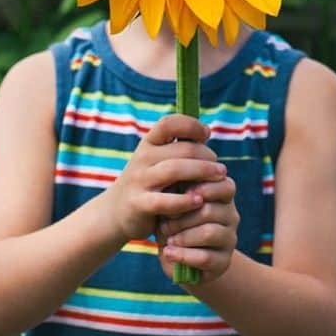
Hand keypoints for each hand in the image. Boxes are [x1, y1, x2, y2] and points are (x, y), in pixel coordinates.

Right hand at [102, 114, 227, 242]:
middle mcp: (142, 158)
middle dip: (206, 156)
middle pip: (180, 149)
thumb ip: (177, 150)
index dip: (191, 125)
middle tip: (221, 167)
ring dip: (201, 172)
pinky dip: (184, 201)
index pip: (168, 124)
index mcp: (148, 144)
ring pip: (173, 170)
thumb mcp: (157, 161)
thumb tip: (205, 134)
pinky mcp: (139, 204)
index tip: (206, 134)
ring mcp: (139, 180)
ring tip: (219, 178)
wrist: (115, 212)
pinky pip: (164, 200)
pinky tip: (199, 201)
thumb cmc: (148, 183)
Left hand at [155, 175, 238, 283]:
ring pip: (209, 233)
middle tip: (165, 224)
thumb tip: (175, 188)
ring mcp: (230, 239)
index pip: (226, 186)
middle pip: (210, 210)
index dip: (203, 188)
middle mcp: (231, 216)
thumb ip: (177, 192)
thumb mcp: (173, 203)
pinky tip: (168, 253)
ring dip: (183, 236)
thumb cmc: (174, 222)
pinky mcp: (224, 262)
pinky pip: (205, 257)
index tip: (183, 192)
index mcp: (223, 196)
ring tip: (168, 240)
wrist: (179, 256)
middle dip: (182, 217)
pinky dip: (183, 255)